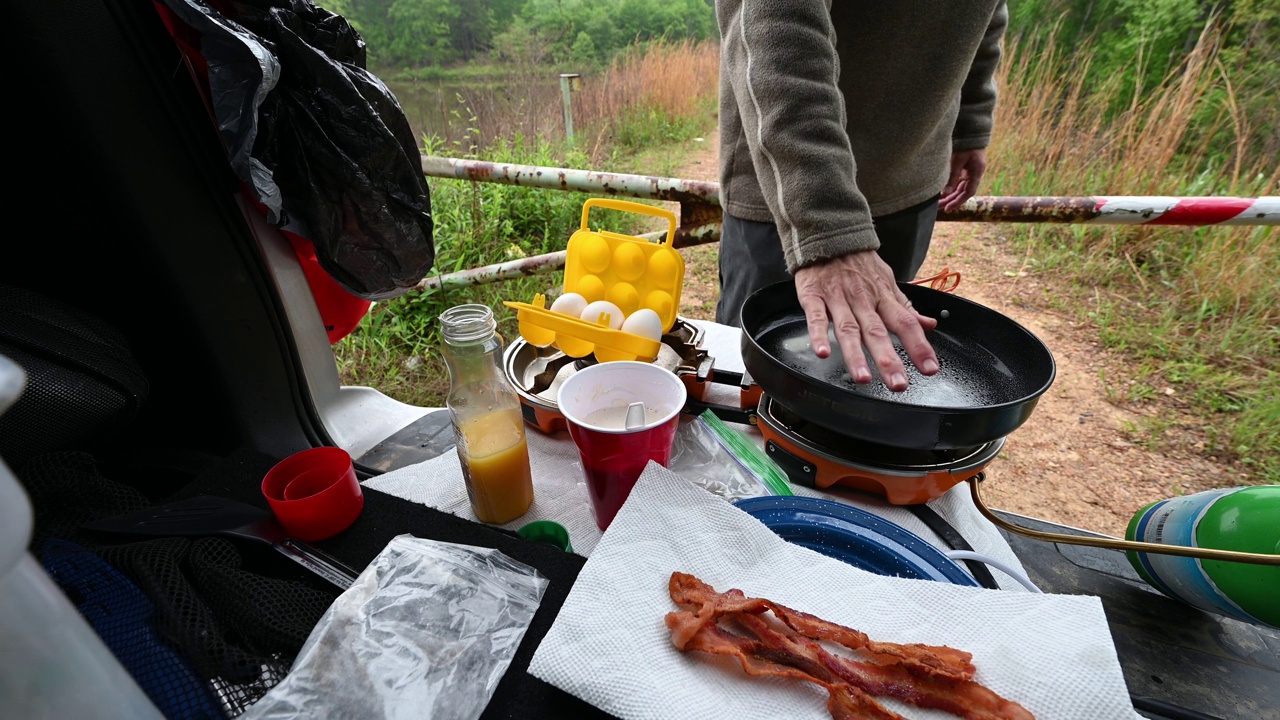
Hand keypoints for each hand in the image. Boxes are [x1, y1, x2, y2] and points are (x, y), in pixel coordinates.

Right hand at [793, 251, 938, 391]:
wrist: (829, 235)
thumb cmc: (859, 263)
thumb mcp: (886, 281)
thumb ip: (905, 307)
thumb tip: (930, 325)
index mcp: (882, 297)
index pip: (905, 323)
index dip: (919, 346)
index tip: (930, 369)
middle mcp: (862, 300)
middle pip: (877, 332)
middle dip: (889, 359)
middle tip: (898, 383)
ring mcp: (837, 298)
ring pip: (848, 329)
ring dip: (855, 354)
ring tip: (862, 377)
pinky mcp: (813, 295)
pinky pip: (815, 317)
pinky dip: (818, 334)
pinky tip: (822, 352)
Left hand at [941, 148, 986, 211]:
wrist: (970, 133)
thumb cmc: (965, 145)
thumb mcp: (958, 160)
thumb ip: (952, 176)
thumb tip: (945, 193)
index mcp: (976, 172)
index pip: (968, 192)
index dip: (958, 201)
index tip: (948, 208)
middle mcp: (974, 175)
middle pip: (963, 192)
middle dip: (951, 201)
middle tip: (939, 208)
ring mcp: (969, 173)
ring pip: (959, 189)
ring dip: (950, 196)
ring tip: (939, 204)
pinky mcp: (964, 171)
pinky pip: (957, 183)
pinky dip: (950, 189)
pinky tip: (942, 195)